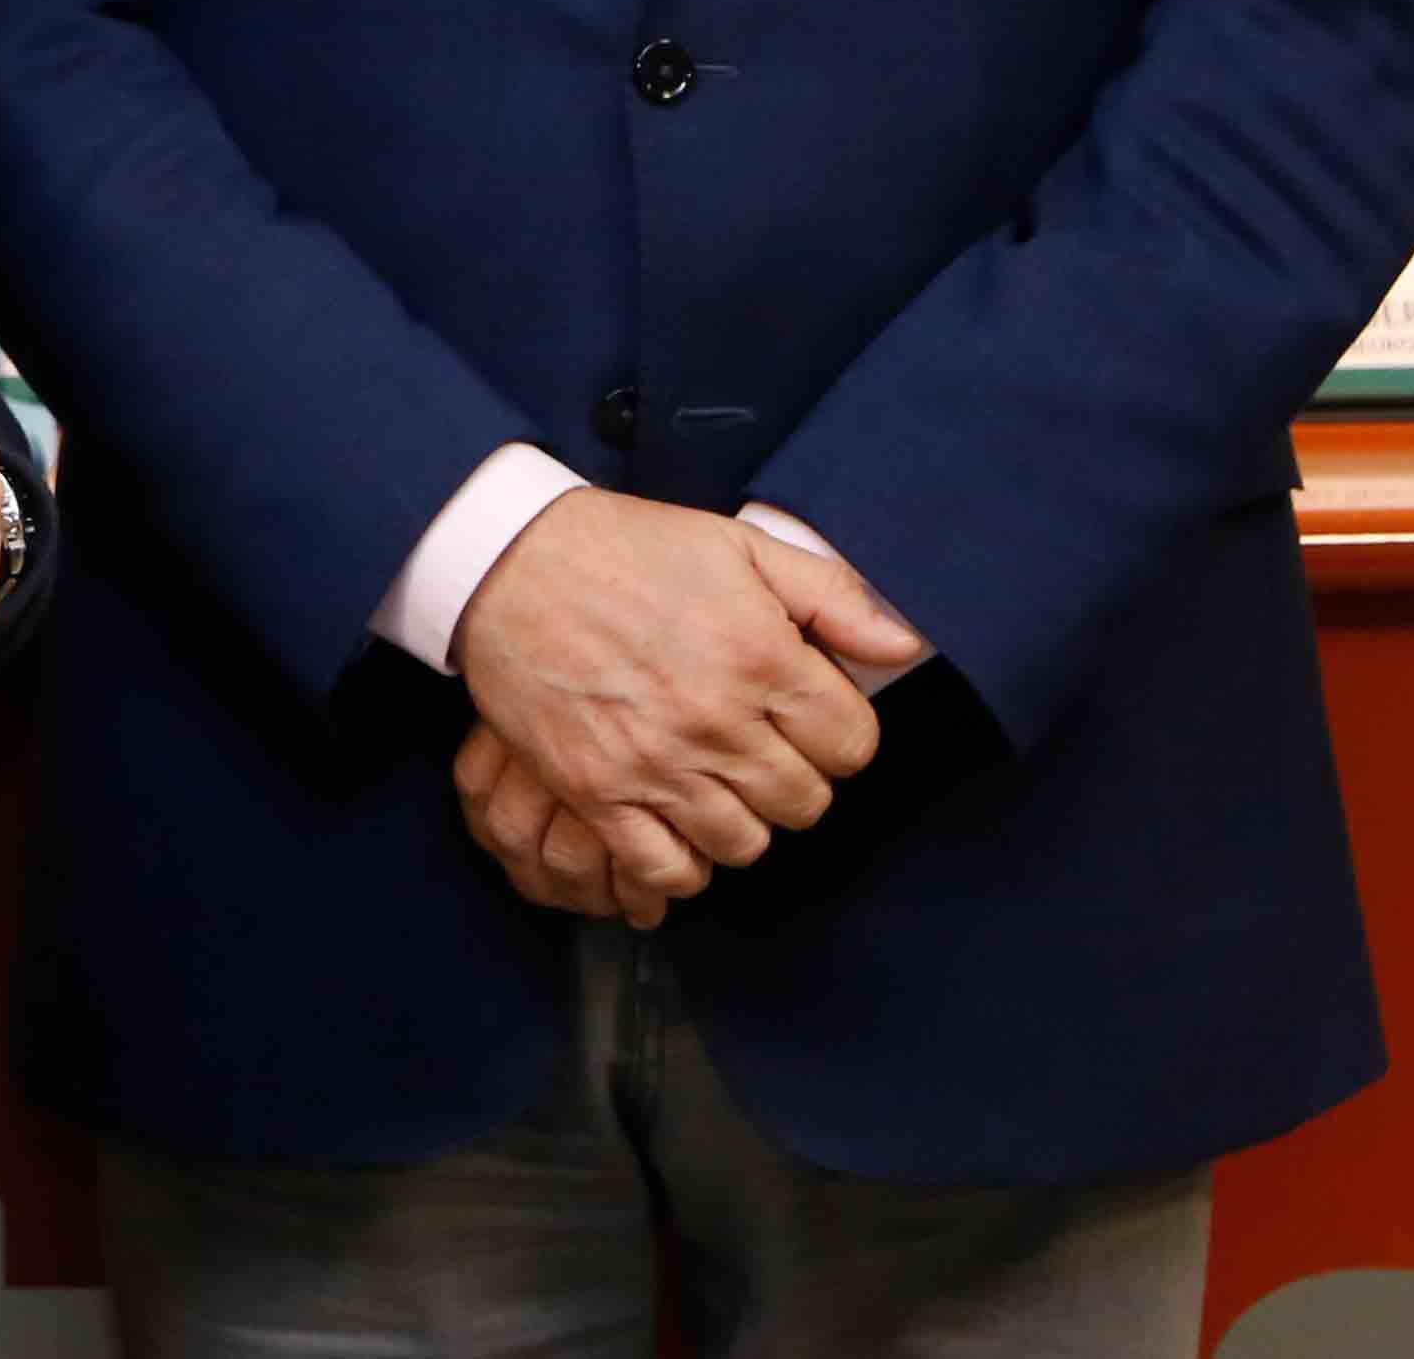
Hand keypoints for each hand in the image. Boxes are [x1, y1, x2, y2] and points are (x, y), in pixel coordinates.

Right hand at [447, 490, 916, 910]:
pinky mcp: (598, 791)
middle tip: (763, 750)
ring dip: (743, 819)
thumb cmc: (625, 548)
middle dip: (795, 778)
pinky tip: (676, 826)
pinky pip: (665, 868)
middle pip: (804, 803)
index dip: (838, 735)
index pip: (851, 746)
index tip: (808, 718)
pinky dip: (682, 864)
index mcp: (763, 659)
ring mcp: (656, 763)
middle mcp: (718, 721)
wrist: (508, 562)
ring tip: (719, 784)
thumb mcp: (740, 545)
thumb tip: (905, 645)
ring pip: (744, 843)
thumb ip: (832, 595)